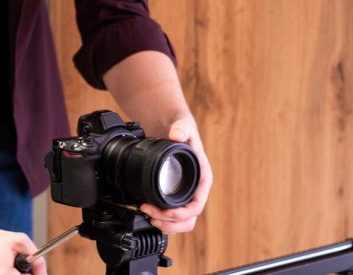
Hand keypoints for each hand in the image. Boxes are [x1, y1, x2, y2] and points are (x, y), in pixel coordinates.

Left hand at [139, 118, 211, 234]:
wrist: (172, 129)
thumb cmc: (183, 130)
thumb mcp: (183, 126)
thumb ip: (182, 128)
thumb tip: (177, 134)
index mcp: (202, 179)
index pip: (196, 205)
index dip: (181, 214)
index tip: (166, 212)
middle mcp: (195, 190)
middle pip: (188, 219)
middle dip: (170, 222)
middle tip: (151, 214)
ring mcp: (184, 194)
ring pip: (181, 222)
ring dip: (165, 225)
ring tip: (149, 217)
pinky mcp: (174, 195)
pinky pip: (171, 216)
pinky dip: (161, 219)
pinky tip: (149, 213)